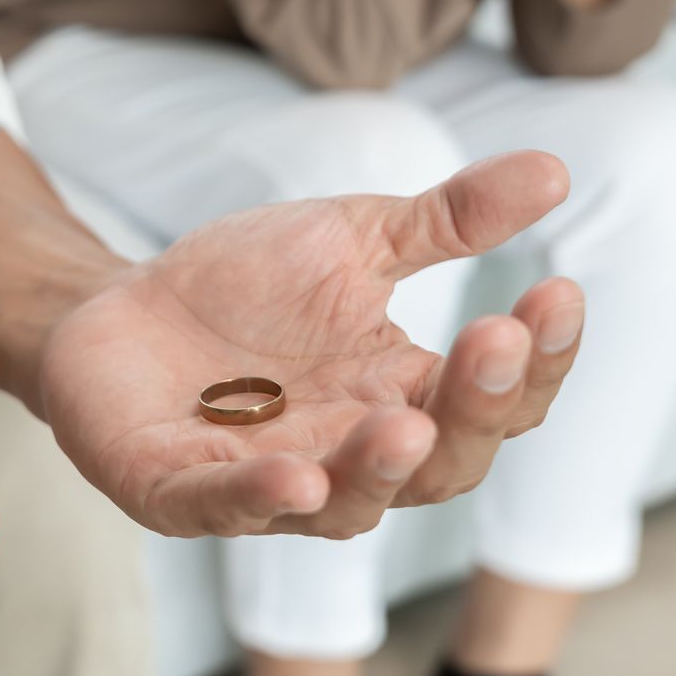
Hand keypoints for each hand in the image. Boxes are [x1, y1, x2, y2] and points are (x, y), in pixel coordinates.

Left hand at [37, 151, 583, 538]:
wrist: (117, 306)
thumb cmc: (246, 287)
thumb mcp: (353, 237)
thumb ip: (447, 220)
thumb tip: (555, 168)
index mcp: (404, 396)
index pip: (496, 401)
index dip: (536, 359)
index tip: (558, 293)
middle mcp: (352, 454)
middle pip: (443, 465)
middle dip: (474, 409)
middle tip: (494, 340)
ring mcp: (269, 481)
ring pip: (347, 505)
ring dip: (380, 470)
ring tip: (409, 428)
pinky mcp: (179, 490)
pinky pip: (228, 507)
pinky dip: (262, 496)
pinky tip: (296, 475)